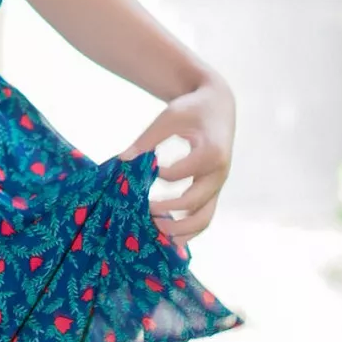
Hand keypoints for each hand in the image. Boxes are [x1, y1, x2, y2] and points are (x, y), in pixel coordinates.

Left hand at [117, 72, 235, 240]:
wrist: (219, 105)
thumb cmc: (192, 109)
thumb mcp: (170, 117)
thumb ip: (147, 139)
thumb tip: (122, 160)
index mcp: (211, 153)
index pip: (180, 174)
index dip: (158, 175)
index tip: (142, 169)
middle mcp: (219, 173)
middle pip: (194, 204)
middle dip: (168, 213)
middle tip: (143, 213)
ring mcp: (218, 184)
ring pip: (204, 218)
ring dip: (181, 230)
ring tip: (157, 234)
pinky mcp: (214, 189)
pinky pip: (205, 215)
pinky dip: (189, 229)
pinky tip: (170, 236)